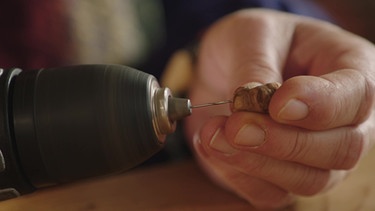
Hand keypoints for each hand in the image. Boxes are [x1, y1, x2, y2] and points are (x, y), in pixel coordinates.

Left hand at [185, 9, 374, 208]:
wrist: (225, 64)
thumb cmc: (249, 41)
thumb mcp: (250, 35)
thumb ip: (256, 67)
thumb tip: (255, 106)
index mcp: (349, 69)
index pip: (356, 95)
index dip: (321, 105)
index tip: (278, 103)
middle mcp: (342, 119)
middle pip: (340, 149)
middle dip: (284, 143)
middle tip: (237, 126)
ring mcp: (315, 153)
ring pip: (307, 180)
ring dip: (256, 163)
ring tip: (213, 134)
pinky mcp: (281, 174)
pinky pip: (271, 193)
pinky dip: (238, 176)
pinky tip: (211, 147)